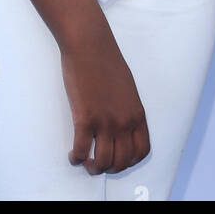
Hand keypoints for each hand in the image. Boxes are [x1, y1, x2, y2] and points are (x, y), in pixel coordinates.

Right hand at [60, 30, 149, 174]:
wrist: (90, 45)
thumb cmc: (107, 61)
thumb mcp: (127, 88)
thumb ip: (127, 109)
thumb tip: (121, 126)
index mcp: (137, 113)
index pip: (141, 151)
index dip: (129, 162)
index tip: (118, 159)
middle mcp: (124, 121)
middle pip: (122, 162)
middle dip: (110, 168)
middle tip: (98, 162)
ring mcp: (105, 121)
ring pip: (102, 163)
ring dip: (93, 168)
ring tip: (85, 161)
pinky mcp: (85, 118)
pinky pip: (81, 152)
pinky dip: (76, 159)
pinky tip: (73, 154)